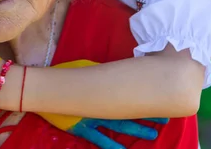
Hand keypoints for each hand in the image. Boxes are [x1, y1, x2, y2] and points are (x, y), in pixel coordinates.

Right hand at [38, 60, 167, 148]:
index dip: (145, 100)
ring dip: (136, 130)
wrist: (46, 88)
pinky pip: (99, 139)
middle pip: (129, 111)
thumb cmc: (67, 74)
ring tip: (152, 134)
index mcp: (104, 90)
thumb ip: (103, 76)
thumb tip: (118, 74)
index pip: (130, 96)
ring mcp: (92, 118)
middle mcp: (101, 105)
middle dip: (147, 116)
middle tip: (165, 120)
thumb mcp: (88, 70)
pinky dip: (111, 147)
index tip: (161, 101)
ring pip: (119, 127)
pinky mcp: (82, 128)